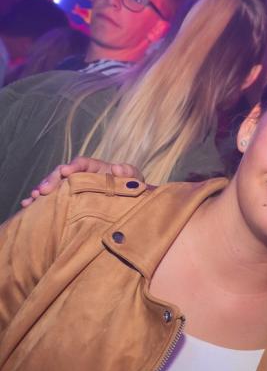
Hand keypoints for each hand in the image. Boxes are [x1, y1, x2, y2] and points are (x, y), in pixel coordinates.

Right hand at [20, 157, 143, 207]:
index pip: (82, 163)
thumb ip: (129, 172)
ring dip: (42, 191)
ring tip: (33, 199)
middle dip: (52, 180)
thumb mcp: (135, 179)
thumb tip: (117, 167)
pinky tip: (28, 208)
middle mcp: (81, 176)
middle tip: (44, 190)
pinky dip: (41, 203)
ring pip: (54, 187)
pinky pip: (53, 201)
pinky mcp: (69, 202)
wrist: (131, 204)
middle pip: (62, 174)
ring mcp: (73, 189)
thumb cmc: (132, 188)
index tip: (67, 172)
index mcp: (95, 168)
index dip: (73, 166)